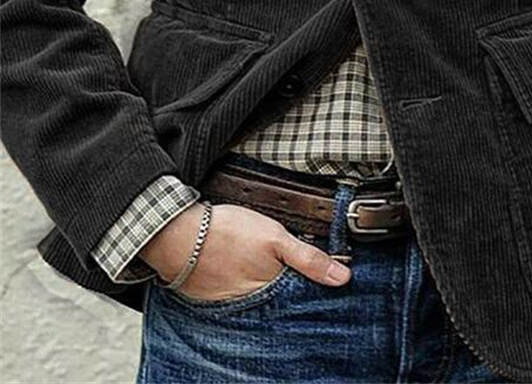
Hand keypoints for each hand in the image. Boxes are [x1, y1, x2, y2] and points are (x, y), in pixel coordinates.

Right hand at [138, 201, 351, 301]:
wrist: (177, 236)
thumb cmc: (225, 233)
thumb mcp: (274, 238)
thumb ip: (308, 258)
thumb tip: (343, 278)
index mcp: (272, 295)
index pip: (304, 304)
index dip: (319, 296)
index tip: (335, 290)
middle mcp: (256, 308)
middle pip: (286, 308)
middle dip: (299, 301)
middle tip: (308, 288)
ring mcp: (236, 307)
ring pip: (266, 307)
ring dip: (276, 300)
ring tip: (282, 284)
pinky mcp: (220, 302)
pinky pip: (244, 305)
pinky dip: (254, 297)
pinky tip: (255, 282)